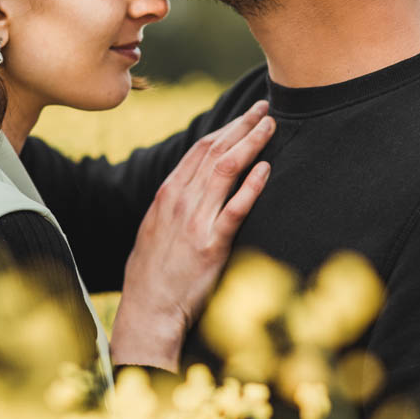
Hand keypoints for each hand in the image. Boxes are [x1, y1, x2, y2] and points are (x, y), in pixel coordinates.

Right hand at [111, 100, 274, 372]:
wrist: (148, 309)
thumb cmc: (153, 273)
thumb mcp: (156, 228)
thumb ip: (175, 204)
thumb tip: (194, 186)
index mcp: (167, 194)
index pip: (200, 150)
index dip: (226, 128)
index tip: (246, 116)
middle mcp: (180, 200)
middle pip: (215, 151)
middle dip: (242, 126)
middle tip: (265, 109)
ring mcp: (195, 221)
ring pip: (226, 170)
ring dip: (250, 144)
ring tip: (271, 127)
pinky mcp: (210, 245)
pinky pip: (234, 208)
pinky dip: (251, 185)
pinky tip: (266, 168)